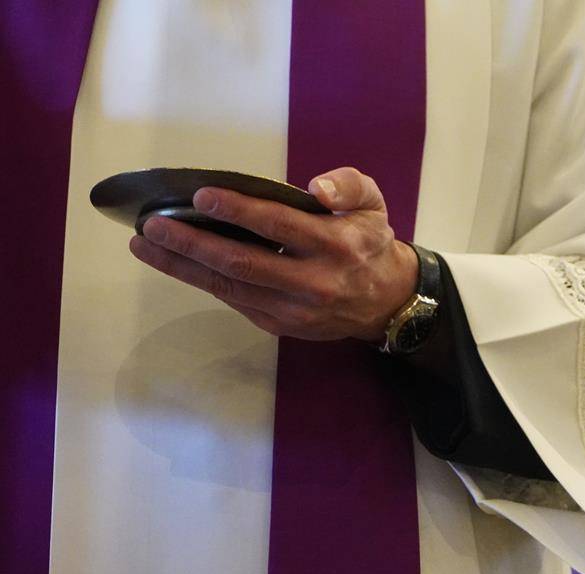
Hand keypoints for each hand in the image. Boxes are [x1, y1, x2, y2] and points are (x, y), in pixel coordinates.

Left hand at [130, 167, 417, 342]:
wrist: (386, 302)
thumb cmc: (370, 243)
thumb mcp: (373, 204)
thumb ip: (348, 186)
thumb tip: (316, 188)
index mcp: (336, 246)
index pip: (278, 226)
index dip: (237, 211)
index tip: (201, 196)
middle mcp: (313, 282)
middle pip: (241, 262)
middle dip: (191, 242)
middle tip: (153, 223)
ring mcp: (293, 309)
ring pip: (228, 286)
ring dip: (182, 265)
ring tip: (146, 245)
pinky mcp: (279, 324)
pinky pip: (233, 300)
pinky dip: (200, 280)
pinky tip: (175, 262)